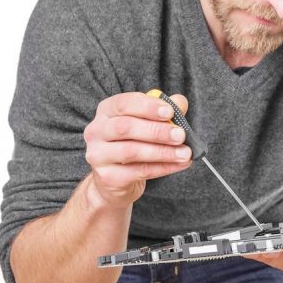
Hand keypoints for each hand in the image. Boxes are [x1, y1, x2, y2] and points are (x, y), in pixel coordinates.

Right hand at [83, 92, 193, 208]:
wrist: (115, 180)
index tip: (169, 111)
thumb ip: (163, 111)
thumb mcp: (146, 123)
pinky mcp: (107, 177)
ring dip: (162, 152)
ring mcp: (98, 155)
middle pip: (125, 127)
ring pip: (131, 151)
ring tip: (185, 153)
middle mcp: (96, 131)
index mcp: (106, 111)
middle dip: (156, 131)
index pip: (123, 104)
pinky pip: (139, 171)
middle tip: (181, 135)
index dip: (147, 107)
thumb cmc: (133, 143)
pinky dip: (163, 168)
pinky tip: (179, 164)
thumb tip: (180, 102)